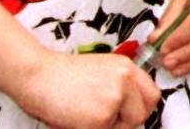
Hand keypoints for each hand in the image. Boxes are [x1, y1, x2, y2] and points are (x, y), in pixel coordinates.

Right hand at [9, 52, 160, 128]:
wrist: (37, 76)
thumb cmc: (61, 76)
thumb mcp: (100, 71)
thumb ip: (119, 85)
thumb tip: (131, 106)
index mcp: (126, 67)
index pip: (152, 94)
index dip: (141, 107)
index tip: (131, 113)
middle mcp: (124, 80)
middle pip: (143, 113)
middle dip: (127, 121)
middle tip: (107, 119)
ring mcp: (114, 98)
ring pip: (125, 126)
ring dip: (108, 126)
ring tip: (86, 114)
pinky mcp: (101, 117)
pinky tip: (77, 117)